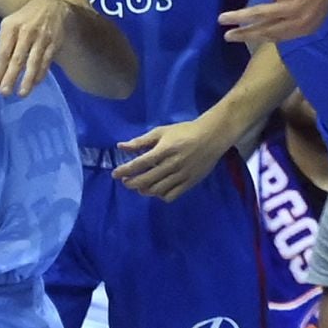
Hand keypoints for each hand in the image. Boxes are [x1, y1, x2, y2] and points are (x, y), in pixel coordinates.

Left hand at [0, 0, 73, 97]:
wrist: (53, 7)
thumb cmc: (26, 19)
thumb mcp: (10, 23)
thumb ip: (4, 41)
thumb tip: (0, 64)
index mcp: (11, 27)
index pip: (3, 52)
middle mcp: (27, 33)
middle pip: (17, 59)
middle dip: (10, 77)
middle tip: (5, 93)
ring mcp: (42, 39)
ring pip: (33, 63)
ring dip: (27, 80)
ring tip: (21, 94)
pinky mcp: (54, 44)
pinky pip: (46, 62)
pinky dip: (40, 74)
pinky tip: (34, 84)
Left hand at [112, 116, 226, 201]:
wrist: (212, 136)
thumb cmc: (184, 131)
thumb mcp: (161, 132)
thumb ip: (141, 141)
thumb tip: (120, 146)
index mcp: (164, 150)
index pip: (139, 164)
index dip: (125, 170)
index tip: (115, 174)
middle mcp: (172, 165)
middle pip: (146, 180)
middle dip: (131, 183)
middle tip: (126, 181)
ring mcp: (182, 175)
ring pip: (157, 190)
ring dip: (144, 190)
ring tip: (140, 187)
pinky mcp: (190, 182)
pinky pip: (172, 195)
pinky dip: (161, 196)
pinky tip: (158, 190)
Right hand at [220, 0, 327, 43]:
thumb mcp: (316, 7)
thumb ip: (299, 18)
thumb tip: (279, 25)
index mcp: (307, 27)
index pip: (278, 37)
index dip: (259, 38)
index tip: (245, 38)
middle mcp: (298, 19)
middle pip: (265, 30)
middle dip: (244, 34)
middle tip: (227, 36)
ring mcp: (291, 4)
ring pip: (258, 14)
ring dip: (237, 17)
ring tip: (222, 18)